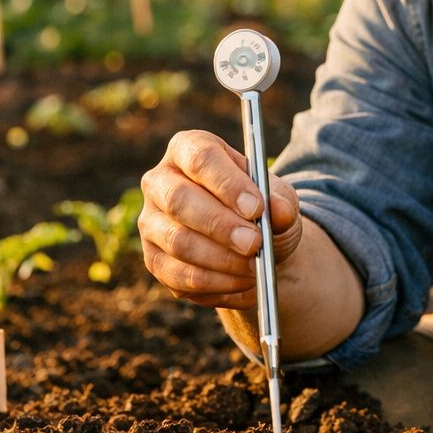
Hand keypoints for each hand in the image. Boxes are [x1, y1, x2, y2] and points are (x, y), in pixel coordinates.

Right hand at [139, 130, 303, 309]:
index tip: (256, 208)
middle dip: (221, 225)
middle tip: (255, 243)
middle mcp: (161, 181)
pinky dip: (216, 284)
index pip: (200, 158)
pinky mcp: (154, 259)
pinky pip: (179, 276)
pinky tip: (244, 283)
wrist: (250, 243)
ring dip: (222, 260)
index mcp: (189, 149)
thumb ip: (281, 202)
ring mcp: (152, 222)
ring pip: (178, 242)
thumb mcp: (278, 198)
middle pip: (179, 200)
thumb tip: (278, 211)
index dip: (227, 183)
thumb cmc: (259, 208)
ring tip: (256, 268)